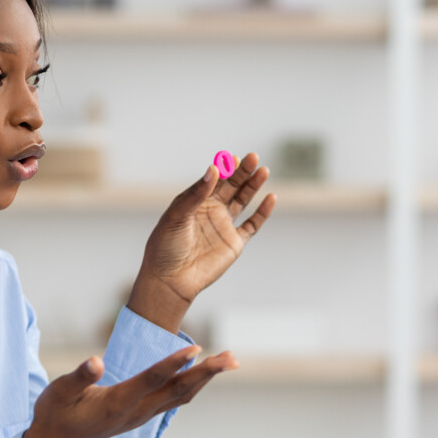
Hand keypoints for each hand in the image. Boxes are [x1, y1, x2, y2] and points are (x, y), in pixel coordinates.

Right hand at [22, 346, 237, 437]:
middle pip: (178, 390)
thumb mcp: (58, 393)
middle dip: (207, 372)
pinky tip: (204, 372)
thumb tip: (95, 360)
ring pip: (182, 395)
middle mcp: (136, 412)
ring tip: (229, 360)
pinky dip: (194, 384)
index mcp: (117, 403)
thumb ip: (78, 376)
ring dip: (207, 378)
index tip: (196, 348)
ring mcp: (142, 416)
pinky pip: (175, 399)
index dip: (173, 363)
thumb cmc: (55, 414)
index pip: (151, 379)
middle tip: (232, 357)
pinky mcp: (143, 415)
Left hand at [128, 153, 274, 331]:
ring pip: (243, 200)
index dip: (224, 168)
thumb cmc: (165, 247)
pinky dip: (262, 212)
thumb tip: (214, 169)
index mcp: (194, 201)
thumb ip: (195, 194)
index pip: (213, 179)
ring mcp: (223, 226)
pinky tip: (271, 198)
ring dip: (253, 185)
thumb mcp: (177, 216)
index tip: (233, 158)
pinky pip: (252, 225)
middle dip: (242, 171)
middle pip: (231, 186)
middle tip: (253, 157)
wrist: (170, 280)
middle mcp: (211, 210)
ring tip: (264, 170)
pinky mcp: (234, 243)